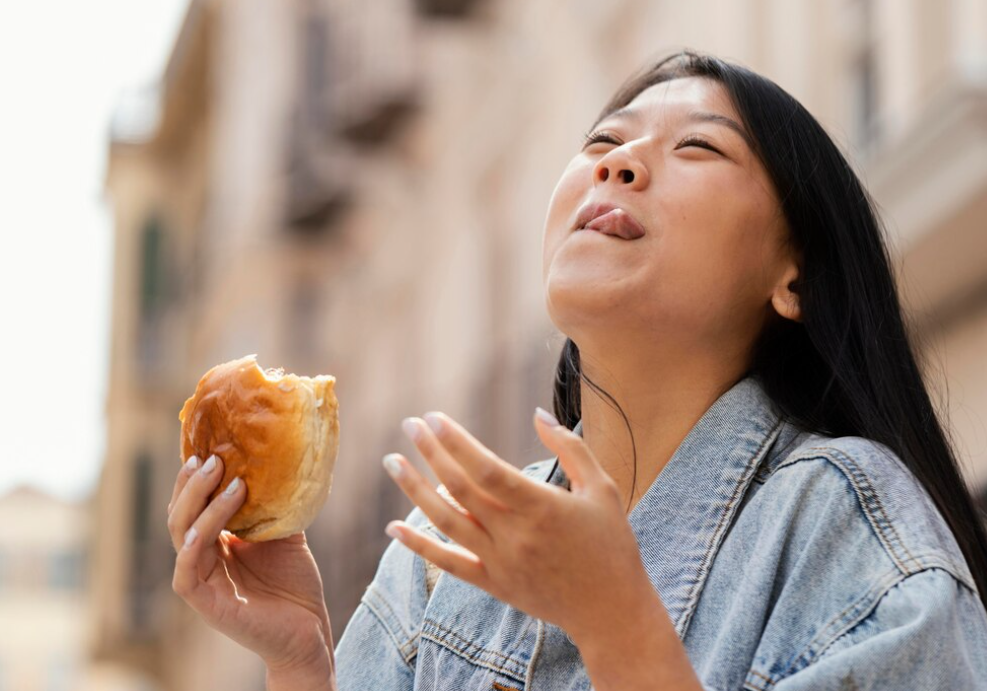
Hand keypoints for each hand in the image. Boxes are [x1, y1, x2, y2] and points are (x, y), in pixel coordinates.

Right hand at [166, 454, 333, 673]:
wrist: (308, 628)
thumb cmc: (294, 583)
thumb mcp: (284, 533)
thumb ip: (274, 504)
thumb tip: (279, 462)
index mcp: (215, 541)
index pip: (194, 504)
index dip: (196, 477)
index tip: (209, 446)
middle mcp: (202, 557)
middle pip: (181, 514)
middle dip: (193, 484)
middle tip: (212, 456)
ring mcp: (200, 580)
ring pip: (183, 535)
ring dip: (201, 504)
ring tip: (225, 477)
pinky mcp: (204, 602)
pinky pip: (187, 569)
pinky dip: (194, 542)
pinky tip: (206, 525)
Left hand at [381, 408, 654, 641]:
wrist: (611, 610)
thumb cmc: (611, 543)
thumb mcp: (602, 488)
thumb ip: (570, 447)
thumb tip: (538, 413)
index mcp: (542, 506)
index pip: (486, 469)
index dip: (456, 442)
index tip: (434, 417)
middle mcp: (515, 534)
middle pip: (459, 488)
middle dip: (431, 453)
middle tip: (409, 425)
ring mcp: (500, 562)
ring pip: (446, 521)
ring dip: (415, 490)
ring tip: (393, 463)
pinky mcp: (494, 584)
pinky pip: (449, 563)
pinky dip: (419, 546)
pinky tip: (393, 528)